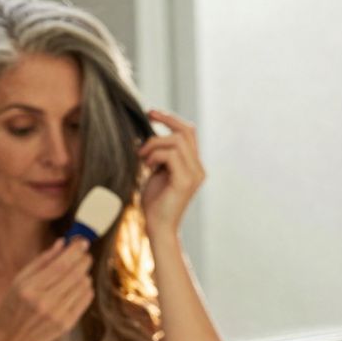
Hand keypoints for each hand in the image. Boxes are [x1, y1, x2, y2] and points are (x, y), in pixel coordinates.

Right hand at [0, 238, 93, 340]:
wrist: (11, 339)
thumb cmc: (13, 306)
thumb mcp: (19, 281)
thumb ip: (41, 261)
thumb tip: (62, 243)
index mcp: (29, 288)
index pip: (60, 265)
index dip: (74, 252)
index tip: (82, 242)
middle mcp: (43, 302)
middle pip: (74, 274)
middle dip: (83, 260)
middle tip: (85, 253)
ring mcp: (57, 315)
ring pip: (82, 286)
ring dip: (84, 274)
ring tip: (79, 271)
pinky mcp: (67, 324)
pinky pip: (85, 300)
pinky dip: (86, 289)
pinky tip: (80, 285)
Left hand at [138, 109, 204, 238]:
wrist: (158, 227)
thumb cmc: (154, 202)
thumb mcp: (156, 171)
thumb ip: (159, 154)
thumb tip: (149, 134)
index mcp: (193, 165)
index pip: (188, 132)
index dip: (170, 119)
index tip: (150, 113)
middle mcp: (198, 168)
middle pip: (187, 131)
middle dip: (165, 121)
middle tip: (146, 119)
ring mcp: (195, 175)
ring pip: (177, 141)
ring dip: (154, 144)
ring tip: (143, 157)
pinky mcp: (185, 182)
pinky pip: (171, 155)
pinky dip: (155, 155)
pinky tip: (147, 166)